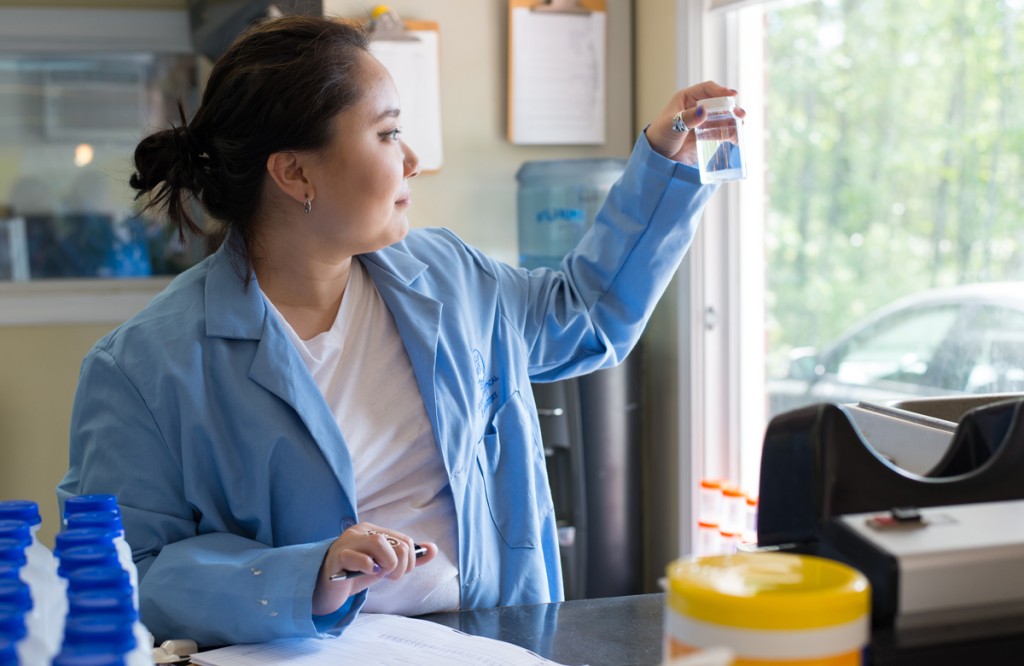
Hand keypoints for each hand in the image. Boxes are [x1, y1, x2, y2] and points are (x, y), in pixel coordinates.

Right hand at [312, 522, 438, 615]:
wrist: (326, 587)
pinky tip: (366, 572)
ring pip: (379, 543)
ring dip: (387, 565)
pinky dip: (367, 566)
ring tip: (378, 574)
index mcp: (374, 530)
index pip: (406, 542)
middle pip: (397, 544)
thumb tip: (433, 549)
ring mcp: (347, 542)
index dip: (410, 561)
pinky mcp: (337, 557)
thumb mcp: (384, 566)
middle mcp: (361, 531)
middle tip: (389, 577)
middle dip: (400, 567)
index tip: (397, 573)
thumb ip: (408, 558)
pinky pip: (357, 557)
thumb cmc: (355, 574)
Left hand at [645, 81, 744, 165]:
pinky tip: (736, 138)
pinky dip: (730, 133)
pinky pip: (721, 131)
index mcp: (686, 99)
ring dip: (733, 120)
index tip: (732, 95)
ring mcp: (702, 122)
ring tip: (740, 125)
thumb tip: (704, 110)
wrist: (657, 158)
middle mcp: (696, 107)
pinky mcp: (706, 136)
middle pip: (718, 103)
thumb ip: (687, 118)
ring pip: (722, 117)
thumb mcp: (672, 126)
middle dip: (731, 107)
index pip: (707, 89)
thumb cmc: (660, 137)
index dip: (720, 90)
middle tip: (740, 114)